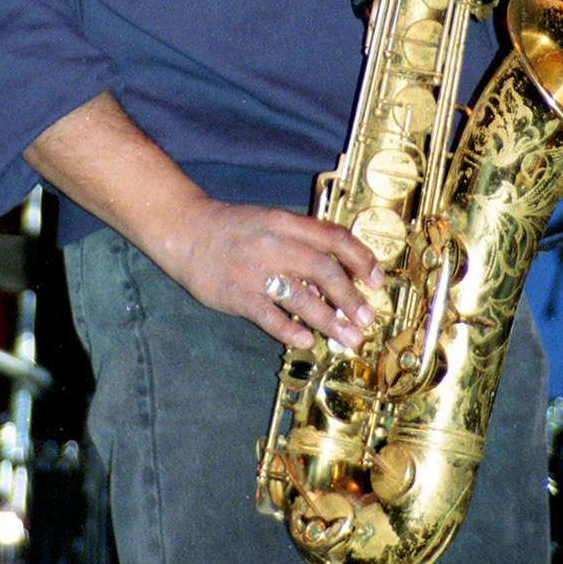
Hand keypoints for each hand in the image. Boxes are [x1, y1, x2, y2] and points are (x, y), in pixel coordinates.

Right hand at [167, 198, 385, 351]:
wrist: (186, 230)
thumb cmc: (234, 229)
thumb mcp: (271, 223)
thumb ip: (302, 242)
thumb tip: (337, 275)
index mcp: (286, 223)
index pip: (333, 237)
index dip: (360, 258)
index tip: (376, 280)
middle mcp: (274, 244)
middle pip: (323, 270)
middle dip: (350, 298)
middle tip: (366, 319)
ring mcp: (254, 270)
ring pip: (301, 297)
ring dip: (329, 320)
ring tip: (347, 338)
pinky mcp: (236, 294)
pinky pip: (268, 315)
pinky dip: (289, 329)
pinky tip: (305, 340)